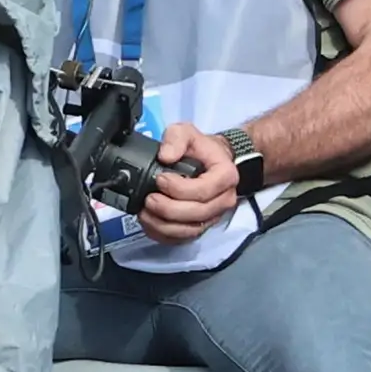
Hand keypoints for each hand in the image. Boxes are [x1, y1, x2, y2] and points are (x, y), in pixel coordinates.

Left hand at [138, 123, 242, 246]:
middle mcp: (223, 200)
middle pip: (197, 214)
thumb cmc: (200, 148)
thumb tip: (165, 156)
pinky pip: (184, 238)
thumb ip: (175, 139)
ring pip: (191, 230)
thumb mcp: (187, 132)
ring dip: (164, 225)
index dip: (178, 189)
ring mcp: (213, 215)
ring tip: (145, 212)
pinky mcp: (201, 225)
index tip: (160, 179)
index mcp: (225, 176)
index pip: (203, 190)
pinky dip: (164, 234)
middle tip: (149, 199)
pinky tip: (149, 223)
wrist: (212, 160)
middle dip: (168, 209)